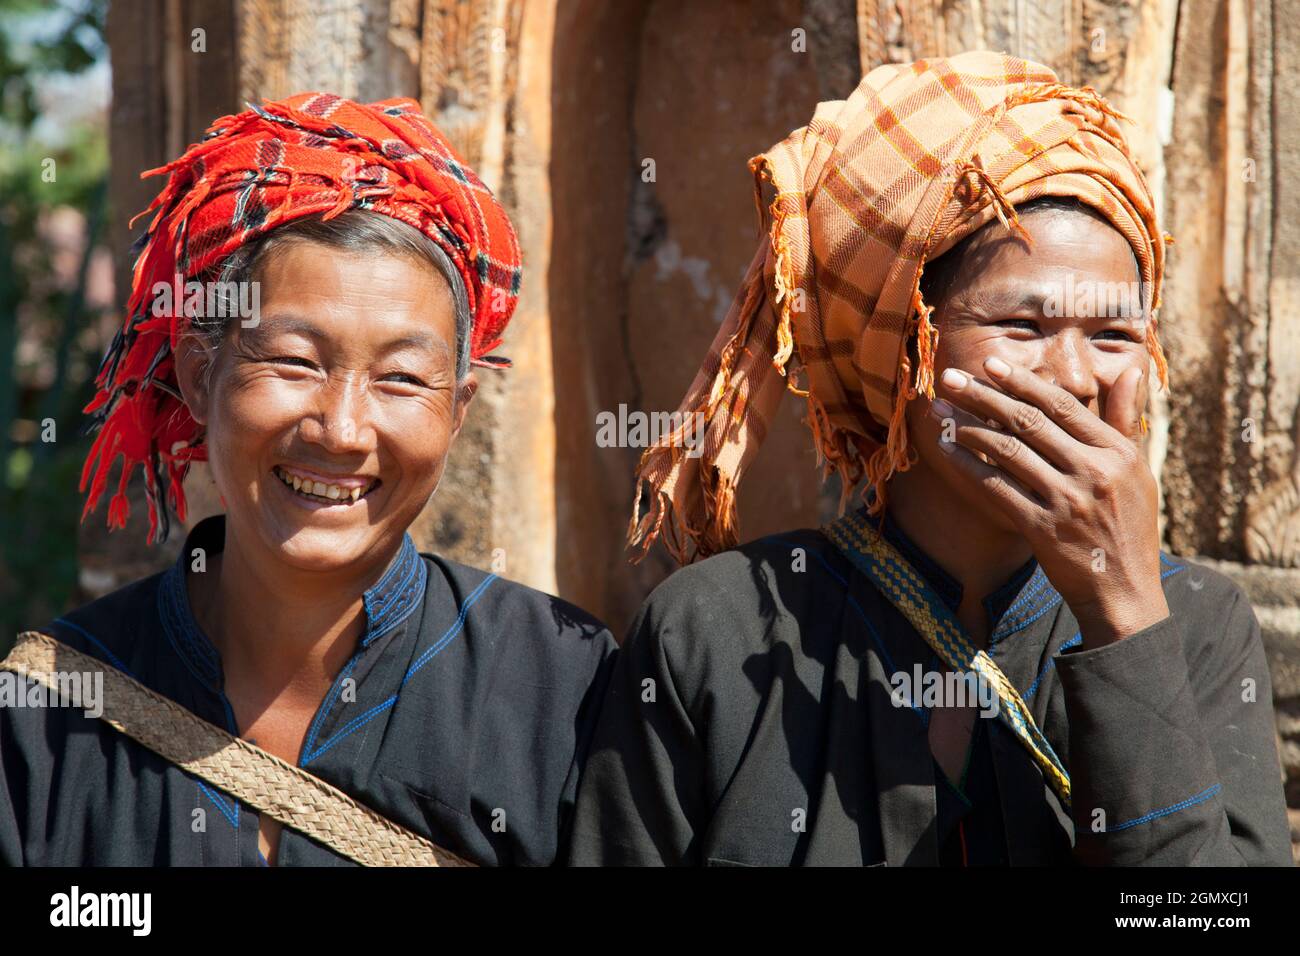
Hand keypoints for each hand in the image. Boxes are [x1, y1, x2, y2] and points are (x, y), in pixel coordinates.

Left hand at [930, 356, 1168, 646]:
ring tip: (941, 411)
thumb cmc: (1128, 526)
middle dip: (985, 396)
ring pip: (1008, 451)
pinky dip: (967, 467)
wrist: (1124, 591)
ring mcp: (1067, 501)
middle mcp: (1093, 472)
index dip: (1022, 382)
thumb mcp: (1137, 470)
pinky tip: (946, 451)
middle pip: (1029, 422)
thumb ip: (1126, 420)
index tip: (990, 364)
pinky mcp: (1042, 529)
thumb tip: (1132, 369)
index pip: (1062, 406)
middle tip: (951, 378)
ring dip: (968, 427)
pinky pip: (995, 489)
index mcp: (1117, 453)